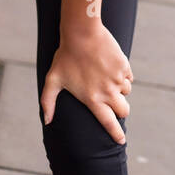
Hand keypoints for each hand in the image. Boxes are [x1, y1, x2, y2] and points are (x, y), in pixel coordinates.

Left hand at [41, 23, 133, 143]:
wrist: (82, 33)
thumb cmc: (65, 56)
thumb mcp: (52, 80)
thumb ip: (48, 103)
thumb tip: (46, 122)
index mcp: (93, 99)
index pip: (108, 123)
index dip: (116, 134)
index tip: (121, 141)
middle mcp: (108, 92)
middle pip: (124, 111)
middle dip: (121, 111)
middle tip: (114, 104)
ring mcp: (117, 79)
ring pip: (126, 92)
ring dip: (120, 90)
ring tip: (106, 79)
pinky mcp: (124, 66)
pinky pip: (128, 77)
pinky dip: (122, 75)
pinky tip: (111, 68)